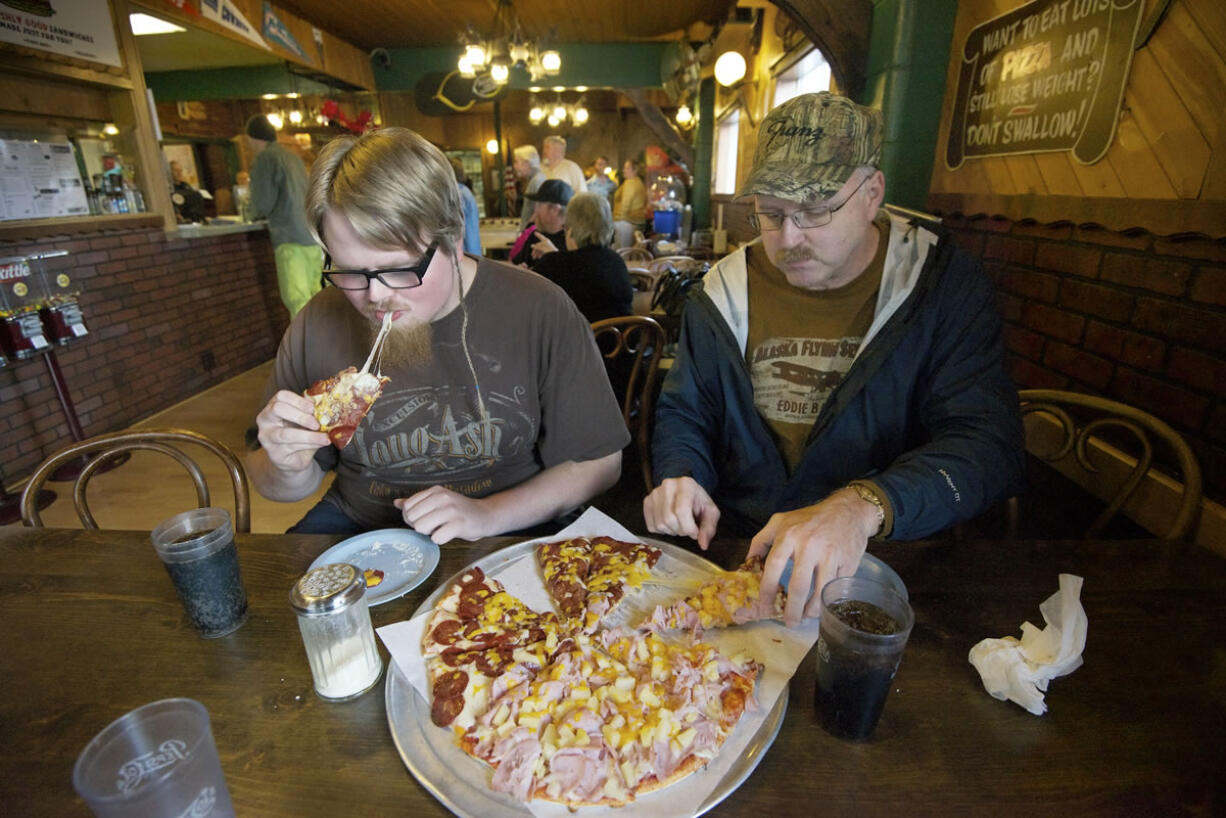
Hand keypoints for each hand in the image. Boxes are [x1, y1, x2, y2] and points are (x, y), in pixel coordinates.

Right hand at [255, 390, 329, 471]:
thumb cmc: (299, 434)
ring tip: (325, 437)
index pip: (281, 396)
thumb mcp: (304, 420)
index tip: (313, 408)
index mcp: (273, 406)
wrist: (294, 459)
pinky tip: (321, 443)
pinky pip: (293, 447)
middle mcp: (265, 420)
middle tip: (316, 424)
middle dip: (300, 416)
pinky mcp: (274, 454)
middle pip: (278, 409)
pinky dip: (310, 444)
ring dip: (310, 435)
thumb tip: (325, 405)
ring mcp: (267, 438)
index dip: (298, 400)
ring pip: (286, 434)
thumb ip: (310, 412)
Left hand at [394, 486, 494, 544]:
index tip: (425, 519)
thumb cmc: (459, 511)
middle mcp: (442, 497)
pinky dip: (440, 539)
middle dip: (421, 526)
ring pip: (421, 528)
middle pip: (412, 519)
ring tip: (442, 528)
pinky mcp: (459, 524)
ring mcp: (451, 510)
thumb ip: (417, 502)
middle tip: (435, 525)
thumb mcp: (438, 501)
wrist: (485, 515)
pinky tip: (449, 534)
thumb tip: (396, 503)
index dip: (412, 518)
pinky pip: (436, 538)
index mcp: (435, 491)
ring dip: (430, 533)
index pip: (408, 506)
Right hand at [530, 233, 557, 257]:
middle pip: (539, 245)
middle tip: (532, 255)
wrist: (555, 256)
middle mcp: (546, 243)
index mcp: (545, 240)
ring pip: (540, 249)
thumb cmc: (548, 251)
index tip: (535, 233)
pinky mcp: (548, 251)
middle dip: (535, 250)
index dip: (538, 235)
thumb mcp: (541, 248)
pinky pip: (543, 252)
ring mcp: (547, 247)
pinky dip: (540, 254)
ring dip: (537, 253)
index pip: (540, 236)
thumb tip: (531, 245)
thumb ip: (536, 247)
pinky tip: (538, 258)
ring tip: (534, 258)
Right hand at [643, 476, 719, 549]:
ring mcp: (655, 493)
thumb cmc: (699, 502)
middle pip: (669, 519)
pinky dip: (661, 531)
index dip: (689, 527)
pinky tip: (670, 524)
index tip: (695, 532)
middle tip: (688, 528)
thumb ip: (708, 528)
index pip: (681, 510)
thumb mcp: (711, 512)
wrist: (687, 492)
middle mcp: (668, 486)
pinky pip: (651, 526)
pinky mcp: (647, 501)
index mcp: (686, 485)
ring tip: (679, 524)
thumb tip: (703, 544)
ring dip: (672, 531)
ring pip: (660, 524)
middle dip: (681, 530)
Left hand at [748, 488, 879, 626]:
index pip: (773, 566)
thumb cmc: (810, 518)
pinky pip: (835, 587)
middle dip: (792, 609)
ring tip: (806, 617)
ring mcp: (830, 554)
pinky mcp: (848, 562)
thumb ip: (761, 540)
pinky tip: (822, 606)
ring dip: (812, 610)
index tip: (765, 605)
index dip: (767, 589)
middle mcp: (809, 545)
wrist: (848, 510)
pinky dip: (828, 600)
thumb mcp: (781, 520)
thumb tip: (747, 563)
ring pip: (820, 590)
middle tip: (789, 623)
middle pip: (798, 585)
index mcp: (789, 535)